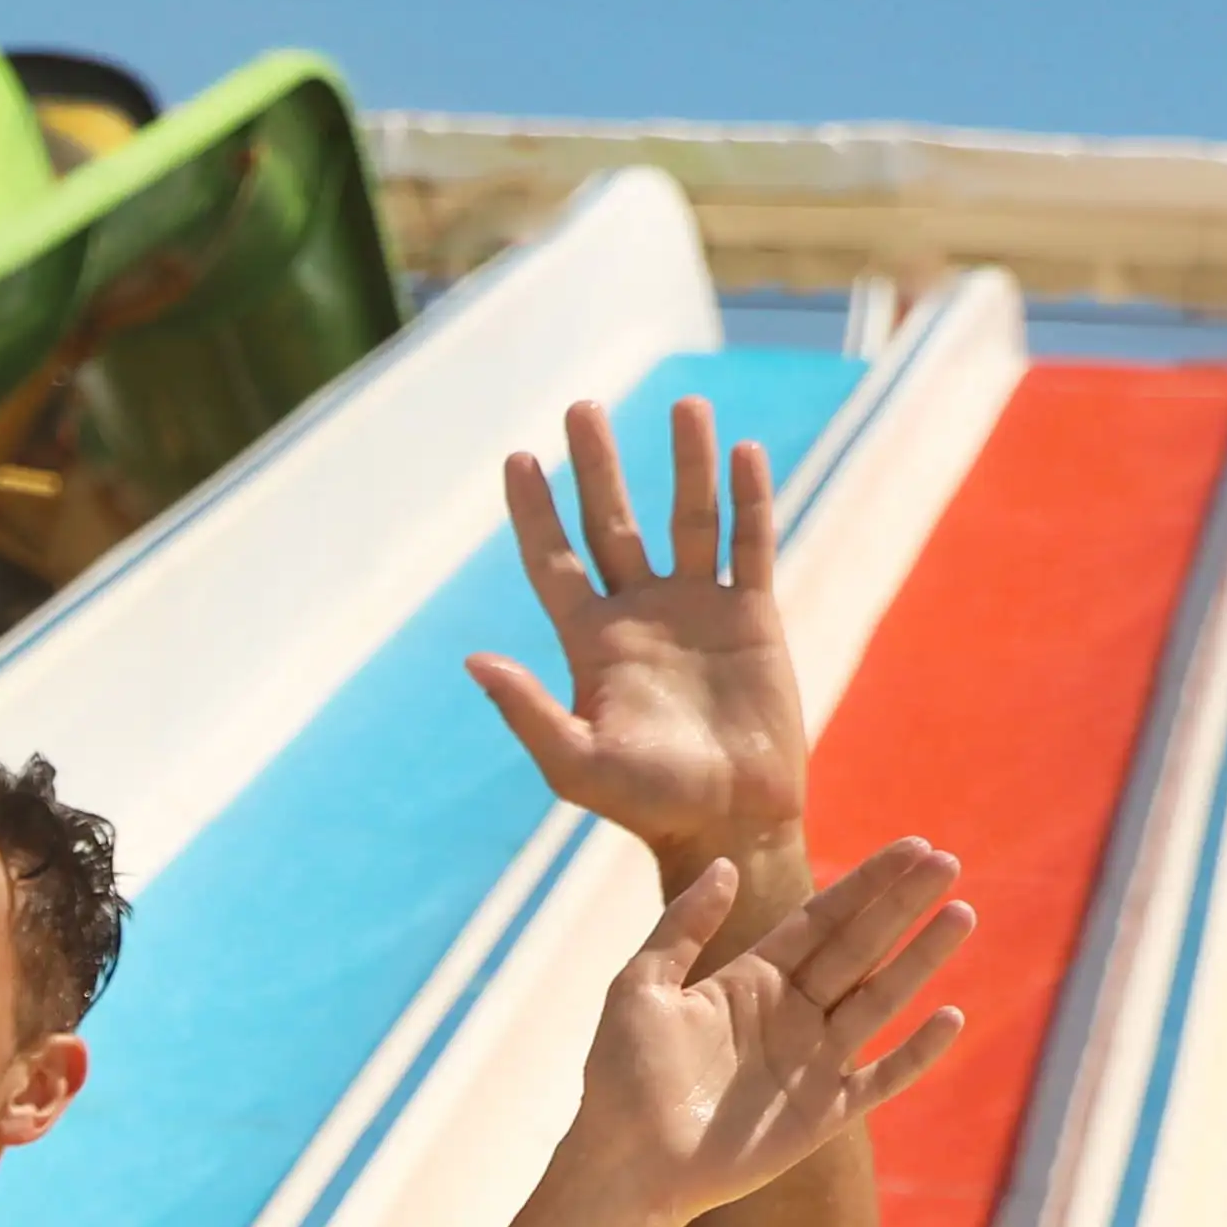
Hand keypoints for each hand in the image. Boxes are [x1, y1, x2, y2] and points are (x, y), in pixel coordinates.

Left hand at [471, 398, 807, 892]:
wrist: (728, 822)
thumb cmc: (647, 803)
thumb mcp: (575, 763)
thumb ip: (527, 710)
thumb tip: (473, 658)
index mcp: (590, 643)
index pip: (554, 562)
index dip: (534, 511)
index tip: (517, 459)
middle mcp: (640, 615)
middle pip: (614, 523)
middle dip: (597, 466)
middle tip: (581, 407)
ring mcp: (698, 610)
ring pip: (689, 518)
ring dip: (685, 463)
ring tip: (684, 404)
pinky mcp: (753, 619)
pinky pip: (750, 545)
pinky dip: (750, 501)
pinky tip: (744, 453)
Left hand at [569, 835, 971, 1225]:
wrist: (625, 1167)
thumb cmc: (620, 1081)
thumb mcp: (640, 988)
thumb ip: (682, 926)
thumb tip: (725, 864)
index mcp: (751, 981)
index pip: (821, 919)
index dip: (866, 883)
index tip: (912, 845)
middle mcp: (790, 1015)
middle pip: (860, 948)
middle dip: (902, 906)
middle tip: (947, 863)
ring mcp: (811, 1063)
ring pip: (880, 1000)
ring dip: (921, 960)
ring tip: (961, 914)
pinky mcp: (823, 1114)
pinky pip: (882, 1078)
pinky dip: (916, 1052)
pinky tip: (949, 1015)